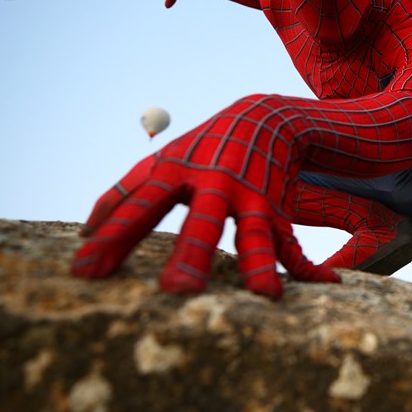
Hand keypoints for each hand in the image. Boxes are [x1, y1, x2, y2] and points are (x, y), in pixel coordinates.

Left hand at [72, 96, 340, 297]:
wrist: (266, 116)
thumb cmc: (205, 147)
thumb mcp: (164, 163)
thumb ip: (124, 196)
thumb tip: (82, 234)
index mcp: (178, 172)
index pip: (139, 207)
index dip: (112, 237)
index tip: (83, 272)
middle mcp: (215, 184)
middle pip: (201, 223)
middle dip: (191, 255)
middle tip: (175, 291)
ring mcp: (251, 196)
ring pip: (255, 234)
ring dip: (258, 265)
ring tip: (264, 295)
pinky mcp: (278, 209)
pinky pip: (293, 242)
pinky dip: (307, 267)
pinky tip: (329, 288)